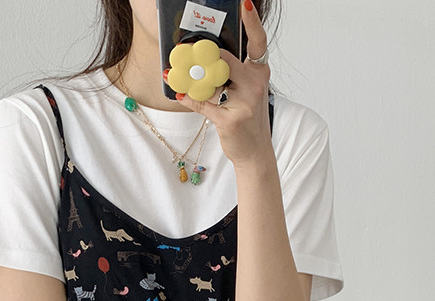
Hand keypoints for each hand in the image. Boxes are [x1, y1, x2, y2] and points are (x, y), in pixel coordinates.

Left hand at [171, 0, 272, 167]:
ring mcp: (245, 102)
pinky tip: (180, 93)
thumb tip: (202, 59)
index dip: (252, 22)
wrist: (255, 153)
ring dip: (192, 79)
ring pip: (211, 82)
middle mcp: (255, 83)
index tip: (244, 3)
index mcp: (259, 72)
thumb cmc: (247, 118)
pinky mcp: (230, 120)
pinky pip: (203, 104)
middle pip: (224, 59)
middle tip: (184, 48)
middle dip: (202, 54)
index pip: (258, 41)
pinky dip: (189, 99)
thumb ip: (229, 73)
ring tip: (175, 73)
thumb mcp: (244, 91)